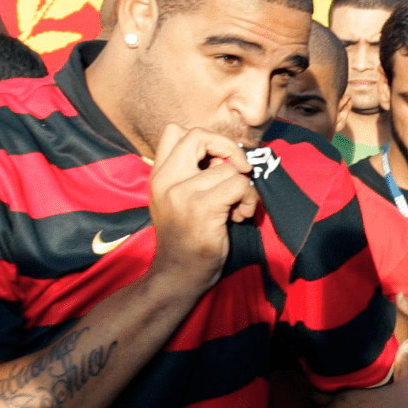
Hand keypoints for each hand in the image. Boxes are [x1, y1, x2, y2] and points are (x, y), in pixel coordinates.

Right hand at [147, 124, 258, 292]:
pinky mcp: (201, 208)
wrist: (177, 276)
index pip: (175, 131)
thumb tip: (228, 156)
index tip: (217, 161)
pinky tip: (239, 216)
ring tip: (237, 208)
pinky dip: (249, 200)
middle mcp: (166, 180)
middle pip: (198, 135)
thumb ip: (191, 175)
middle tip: (238, 171)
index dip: (204, 139)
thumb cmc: (185, 240)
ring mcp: (181, 194)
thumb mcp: (175, 201)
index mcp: (159, 176)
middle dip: (228, 148)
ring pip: (230, 168)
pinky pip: (239, 185)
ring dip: (244, 188)